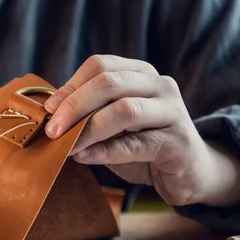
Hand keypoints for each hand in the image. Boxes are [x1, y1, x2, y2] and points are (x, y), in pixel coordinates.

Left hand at [43, 54, 239, 206]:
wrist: (190, 174)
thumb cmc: (144, 146)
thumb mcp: (114, 126)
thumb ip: (90, 115)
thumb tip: (50, 115)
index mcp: (141, 74)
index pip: (100, 66)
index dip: (71, 85)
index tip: (48, 108)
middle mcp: (160, 86)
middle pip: (110, 83)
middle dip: (74, 106)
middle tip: (52, 130)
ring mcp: (173, 111)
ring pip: (124, 110)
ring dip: (88, 129)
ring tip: (66, 147)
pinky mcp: (177, 143)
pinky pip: (136, 144)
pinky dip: (105, 151)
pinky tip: (85, 157)